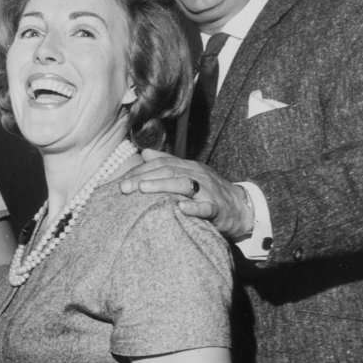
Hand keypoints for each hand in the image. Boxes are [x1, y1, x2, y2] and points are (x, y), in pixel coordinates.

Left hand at [119, 149, 253, 240]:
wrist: (241, 208)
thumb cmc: (210, 192)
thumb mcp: (189, 174)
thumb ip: (168, 163)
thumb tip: (145, 152)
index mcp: (188, 167)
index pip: (161, 165)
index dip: (140, 172)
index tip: (121, 181)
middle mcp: (197, 175)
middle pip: (168, 172)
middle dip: (144, 178)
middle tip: (123, 188)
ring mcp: (207, 191)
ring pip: (184, 185)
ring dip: (162, 186)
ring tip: (143, 189)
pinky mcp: (217, 209)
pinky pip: (205, 208)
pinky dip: (193, 207)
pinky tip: (180, 208)